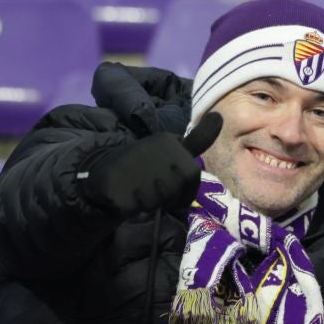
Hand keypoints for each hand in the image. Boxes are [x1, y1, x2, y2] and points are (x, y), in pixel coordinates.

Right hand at [80, 114, 220, 215]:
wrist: (104, 168)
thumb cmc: (147, 162)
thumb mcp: (175, 147)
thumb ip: (199, 139)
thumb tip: (219, 115)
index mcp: (169, 142)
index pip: (191, 176)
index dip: (185, 189)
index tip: (174, 188)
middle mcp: (154, 150)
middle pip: (176, 190)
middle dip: (168, 197)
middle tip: (155, 190)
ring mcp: (134, 167)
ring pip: (157, 200)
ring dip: (151, 202)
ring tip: (141, 190)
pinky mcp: (117, 185)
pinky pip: (137, 207)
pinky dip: (134, 207)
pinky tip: (128, 195)